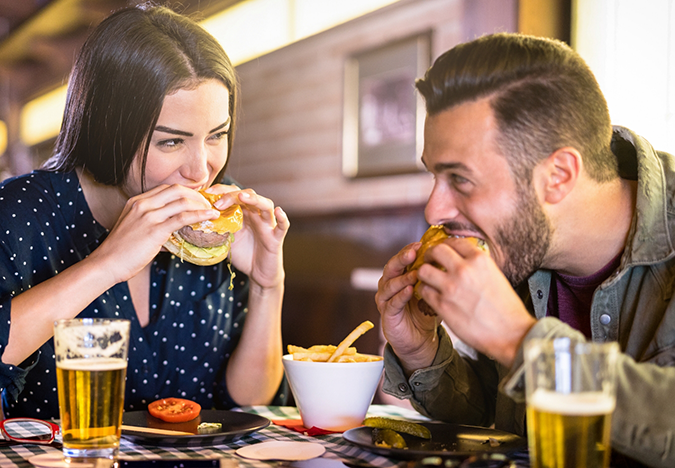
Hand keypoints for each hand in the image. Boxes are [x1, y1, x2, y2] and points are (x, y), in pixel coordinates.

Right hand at [89, 184, 218, 283]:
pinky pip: (183, 217)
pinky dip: (200, 215)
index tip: (198, 199)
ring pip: (182, 201)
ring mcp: (149, 215)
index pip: (167, 189)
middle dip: (196, 195)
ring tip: (212, 211)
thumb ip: (153, 227)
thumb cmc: (121, 252)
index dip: (186, 192)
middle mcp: (143, 204)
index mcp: (137, 202)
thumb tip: (173, 234)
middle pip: (177, 190)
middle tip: (208, 204)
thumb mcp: (135, 230)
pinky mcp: (155, 229)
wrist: (106, 264)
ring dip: (201, 204)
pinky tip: (210, 217)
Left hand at [206, 185, 288, 288]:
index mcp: (244, 213)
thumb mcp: (226, 238)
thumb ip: (217, 228)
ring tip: (242, 196)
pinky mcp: (276, 238)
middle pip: (249, 195)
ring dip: (254, 199)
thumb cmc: (244, 254)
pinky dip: (282, 218)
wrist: (259, 273)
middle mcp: (257, 215)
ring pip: (266, 205)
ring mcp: (268, 225)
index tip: (206, 193)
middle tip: (217, 202)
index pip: (234, 194)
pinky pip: (282, 226)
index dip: (222, 190)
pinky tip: (278, 211)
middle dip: (232, 195)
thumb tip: (195, 221)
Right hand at [375, 242, 438, 373]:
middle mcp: (389, 285)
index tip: (421, 243)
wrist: (421, 341)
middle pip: (392, 267)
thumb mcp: (433, 290)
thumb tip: (451, 255)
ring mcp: (385, 300)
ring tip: (415, 273)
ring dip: (402, 277)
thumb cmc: (426, 313)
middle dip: (402, 258)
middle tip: (414, 252)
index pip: (402, 259)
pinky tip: (410, 290)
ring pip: (389, 284)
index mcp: (399, 276)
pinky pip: (392, 303)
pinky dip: (400, 296)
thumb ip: (436, 275)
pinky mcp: (387, 315)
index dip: (409, 250)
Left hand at [417, 237, 535, 366]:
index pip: (454, 241)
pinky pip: (423, 291)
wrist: (510, 333)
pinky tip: (431, 295)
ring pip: (423, 270)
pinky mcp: (442, 305)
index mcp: (480, 260)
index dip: (445, 245)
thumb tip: (463, 260)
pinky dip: (425, 292)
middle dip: (430, 255)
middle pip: (435, 250)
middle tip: (430, 261)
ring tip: (428, 280)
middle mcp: (464, 270)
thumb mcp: (496, 275)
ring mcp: (451, 287)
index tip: (443, 251)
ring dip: (424, 274)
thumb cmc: (506, 308)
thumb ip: (477, 266)